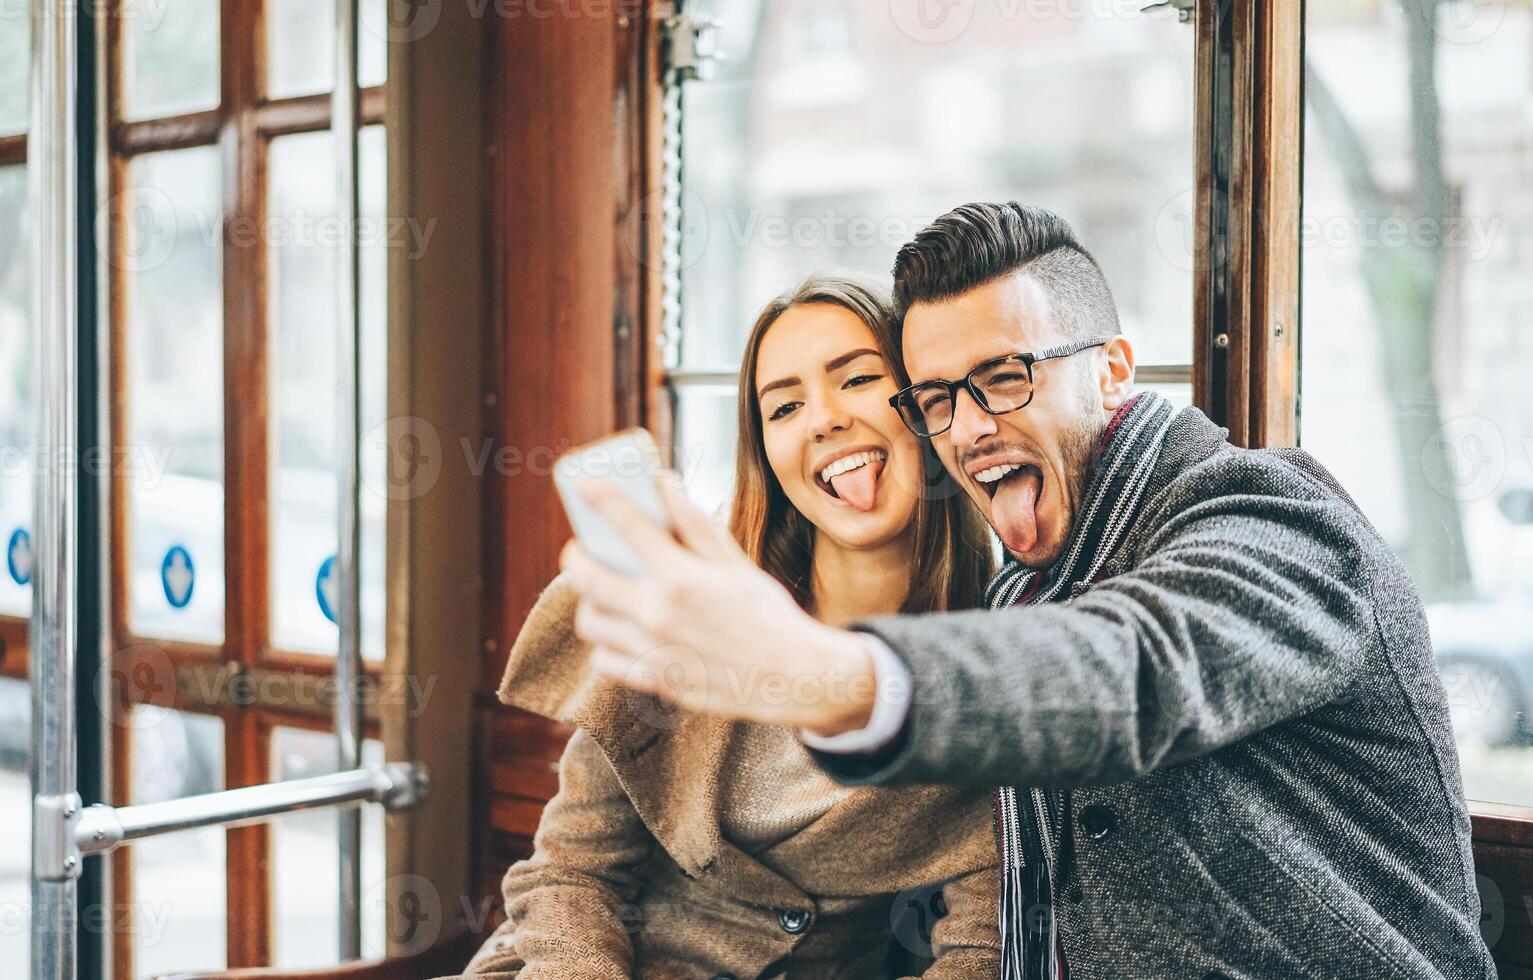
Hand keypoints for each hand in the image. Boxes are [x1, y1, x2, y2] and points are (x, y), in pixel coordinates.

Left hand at [560, 475, 877, 734]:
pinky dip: (604, 646)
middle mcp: (660, 613)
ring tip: (601, 594)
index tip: (585, 485)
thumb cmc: (767, 613)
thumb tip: (665, 485)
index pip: (628, 526)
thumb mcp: (735, 562)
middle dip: (574, 558)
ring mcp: (654, 650)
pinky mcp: (657, 681)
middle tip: (578, 550)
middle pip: (587, 579)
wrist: (792, 675)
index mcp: (682, 576)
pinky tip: (620, 633)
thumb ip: (696, 525)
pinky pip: (606, 662)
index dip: (601, 498)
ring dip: (589, 603)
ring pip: (591, 623)